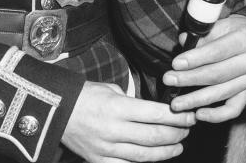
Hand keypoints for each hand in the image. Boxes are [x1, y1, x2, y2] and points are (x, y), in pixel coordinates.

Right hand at [61, 81, 194, 162]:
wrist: (56, 111)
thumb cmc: (86, 96)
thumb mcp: (112, 89)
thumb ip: (133, 101)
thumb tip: (155, 109)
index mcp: (118, 108)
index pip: (156, 114)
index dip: (177, 116)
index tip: (188, 114)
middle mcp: (114, 130)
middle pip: (155, 136)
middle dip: (176, 134)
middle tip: (187, 129)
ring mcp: (107, 148)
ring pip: (145, 155)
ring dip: (166, 151)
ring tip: (178, 146)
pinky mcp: (100, 161)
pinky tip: (155, 160)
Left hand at [162, 14, 245, 121]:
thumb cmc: (232, 31)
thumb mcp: (219, 25)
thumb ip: (202, 35)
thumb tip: (184, 41)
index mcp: (245, 40)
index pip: (217, 52)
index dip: (195, 59)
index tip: (176, 64)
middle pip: (217, 75)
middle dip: (189, 79)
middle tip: (169, 80)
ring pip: (221, 93)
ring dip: (196, 100)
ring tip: (176, 103)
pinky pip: (233, 109)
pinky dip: (216, 115)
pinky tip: (198, 114)